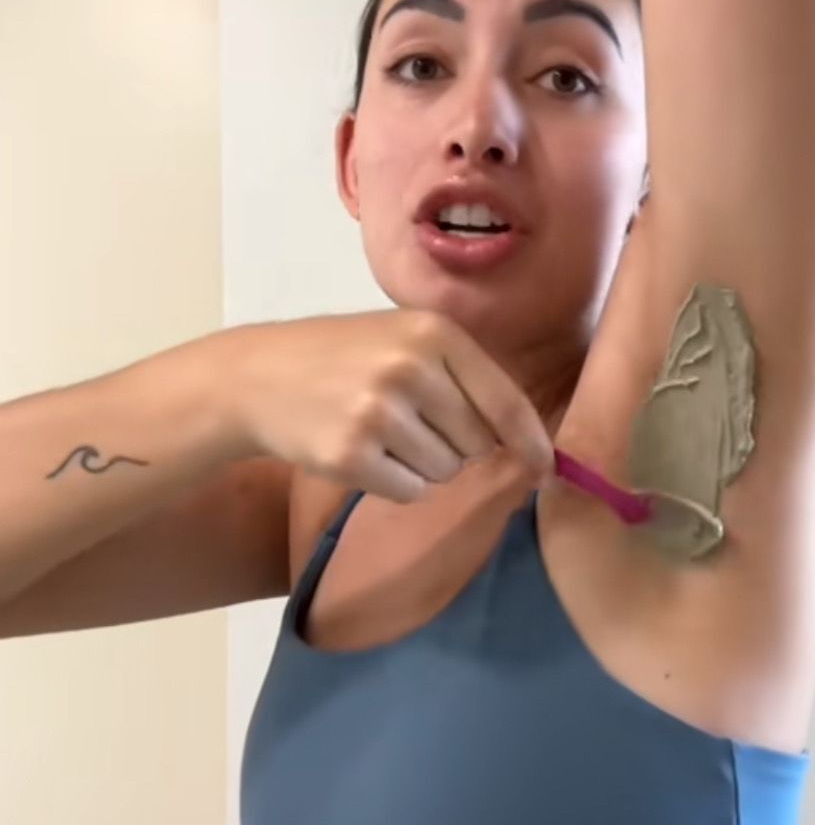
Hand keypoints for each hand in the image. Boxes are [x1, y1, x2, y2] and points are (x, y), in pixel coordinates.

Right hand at [228, 310, 554, 502]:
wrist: (258, 377)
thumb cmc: (345, 359)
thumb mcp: (405, 339)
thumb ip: (465, 377)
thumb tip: (530, 441)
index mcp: (433, 333)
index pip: (504, 401)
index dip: (530, 441)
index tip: (547, 467)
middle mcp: (411, 368)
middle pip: (477, 443)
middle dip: (455, 445)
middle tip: (410, 423)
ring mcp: (378, 412)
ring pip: (445, 471)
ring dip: (423, 466)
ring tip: (381, 433)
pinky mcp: (350, 454)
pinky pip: (410, 491)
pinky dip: (394, 483)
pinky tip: (363, 454)